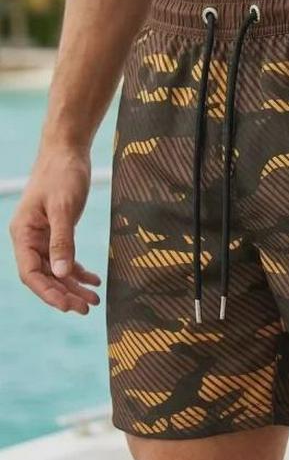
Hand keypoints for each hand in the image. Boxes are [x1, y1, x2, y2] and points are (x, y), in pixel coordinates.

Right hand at [9, 147, 100, 313]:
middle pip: (44, 276)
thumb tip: (62, 273)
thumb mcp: (64, 208)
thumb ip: (63, 241)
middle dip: (64, 294)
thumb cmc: (62, 174)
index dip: (48, 292)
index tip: (67, 305)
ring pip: (56, 270)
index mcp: (23, 233)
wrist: (67, 151)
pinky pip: (66, 259)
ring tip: (94, 300)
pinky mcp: (57, 232)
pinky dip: (79, 271)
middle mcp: (29, 238)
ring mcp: (43, 237)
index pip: (30, 273)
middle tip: (87, 308)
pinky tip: (94, 280)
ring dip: (73, 286)